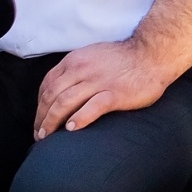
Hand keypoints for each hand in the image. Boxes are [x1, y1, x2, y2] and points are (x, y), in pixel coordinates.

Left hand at [33, 39, 177, 138]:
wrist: (152, 54)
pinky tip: (71, 129)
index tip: (39, 120)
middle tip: (39, 135)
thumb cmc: (124, 59)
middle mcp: (82, 70)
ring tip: (48, 137)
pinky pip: (91, 108)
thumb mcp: (92, 56)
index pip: (47, 84)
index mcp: (75, 61)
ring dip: (52, 122)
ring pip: (64, 103)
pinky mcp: (114, 94)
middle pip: (51, 96)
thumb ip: (76, 70)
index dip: (39, 105)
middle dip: (41, 118)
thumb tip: (62, 89)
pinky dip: (78, 119)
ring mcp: (98, 82)